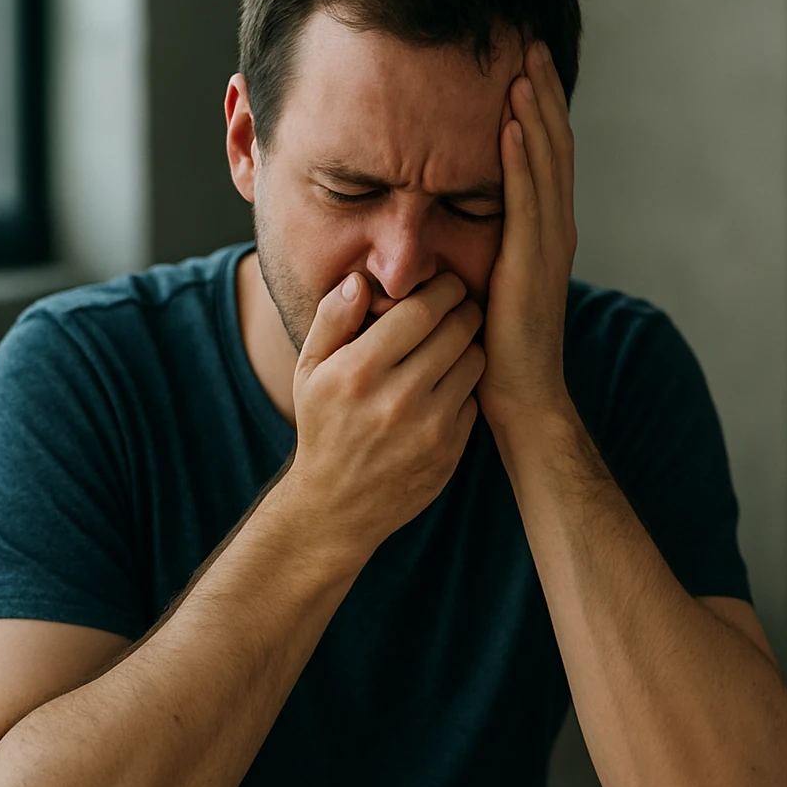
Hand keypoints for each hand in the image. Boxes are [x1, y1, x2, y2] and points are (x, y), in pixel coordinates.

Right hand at [286, 271, 485, 556]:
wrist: (336, 506)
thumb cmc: (324, 426)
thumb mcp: (310, 371)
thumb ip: (332, 319)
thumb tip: (360, 280)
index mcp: (358, 371)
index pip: (423, 309)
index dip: (444, 288)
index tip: (445, 285)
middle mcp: (396, 398)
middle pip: (458, 328)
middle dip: (464, 309)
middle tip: (460, 306)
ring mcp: (428, 427)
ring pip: (475, 359)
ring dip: (471, 344)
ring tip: (454, 344)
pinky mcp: (450, 449)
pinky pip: (475, 396)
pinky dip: (466, 384)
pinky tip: (448, 384)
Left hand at [479, 41, 578, 430]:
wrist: (521, 399)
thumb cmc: (494, 350)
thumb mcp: (486, 282)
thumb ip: (479, 244)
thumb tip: (447, 213)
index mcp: (544, 231)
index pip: (544, 155)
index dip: (539, 107)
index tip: (525, 63)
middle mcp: (554, 229)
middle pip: (552, 146)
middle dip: (543, 93)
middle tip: (532, 42)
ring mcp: (548, 245)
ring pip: (545, 164)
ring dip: (535, 113)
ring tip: (524, 67)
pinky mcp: (531, 263)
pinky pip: (525, 200)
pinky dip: (520, 159)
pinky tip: (511, 124)